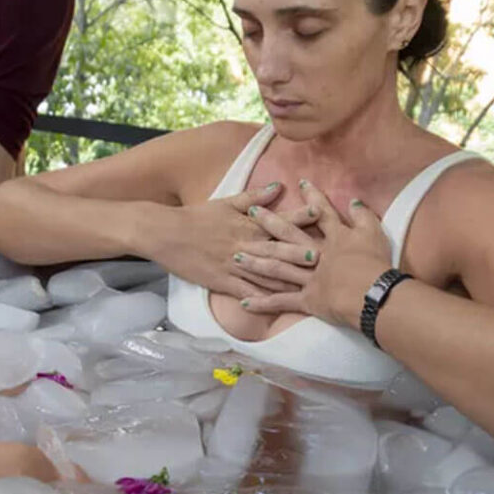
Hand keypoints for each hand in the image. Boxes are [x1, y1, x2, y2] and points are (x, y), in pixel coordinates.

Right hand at [143, 182, 320, 299]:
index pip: (279, 219)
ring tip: (312, 286)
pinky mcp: (223, 281)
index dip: (301, 217)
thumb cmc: (197, 216)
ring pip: (267, 274)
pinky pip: (247, 292)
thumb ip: (255, 196)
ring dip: (290, 280)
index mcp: (248, 223)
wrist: (166, 233)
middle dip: (302, 254)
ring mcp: (235, 264)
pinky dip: (262, 299)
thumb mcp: (226, 202)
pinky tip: (279, 307)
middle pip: (278, 249)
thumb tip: (280, 186)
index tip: (321, 213)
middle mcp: (245, 244)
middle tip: (327, 257)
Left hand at [235, 182, 391, 326]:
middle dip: (268, 223)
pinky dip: (262, 303)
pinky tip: (245, 302)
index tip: (301, 184)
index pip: (321, 213)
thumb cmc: (376, 265)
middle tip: (251, 212)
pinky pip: (280, 302)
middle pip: (288, 235)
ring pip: (276, 267)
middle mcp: (315, 254)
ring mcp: (308, 277)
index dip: (312, 198)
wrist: (375, 295)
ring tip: (236, 257)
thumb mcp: (375, 235)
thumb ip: (364, 216)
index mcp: (334, 238)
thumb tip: (354, 200)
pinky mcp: (307, 299)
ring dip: (255, 262)